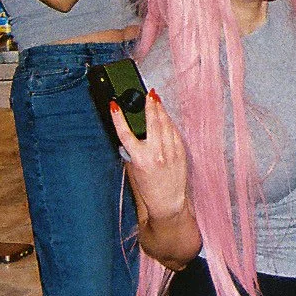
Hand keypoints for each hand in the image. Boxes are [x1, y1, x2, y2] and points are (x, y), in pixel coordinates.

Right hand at [109, 91, 187, 220]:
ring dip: (160, 110)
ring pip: (165, 124)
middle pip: (151, 122)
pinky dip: (169, 122)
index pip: (125, 134)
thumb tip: (132, 131)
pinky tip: (165, 116)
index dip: (118, 118)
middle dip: (149, 105)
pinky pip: (174, 132)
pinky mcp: (181, 152)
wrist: (168, 202)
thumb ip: (133, 150)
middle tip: (147, 94)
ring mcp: (170, 152)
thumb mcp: (134, 169)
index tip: (114, 105)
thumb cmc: (148, 187)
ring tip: (155, 99)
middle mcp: (156, 154)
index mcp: (140, 160)